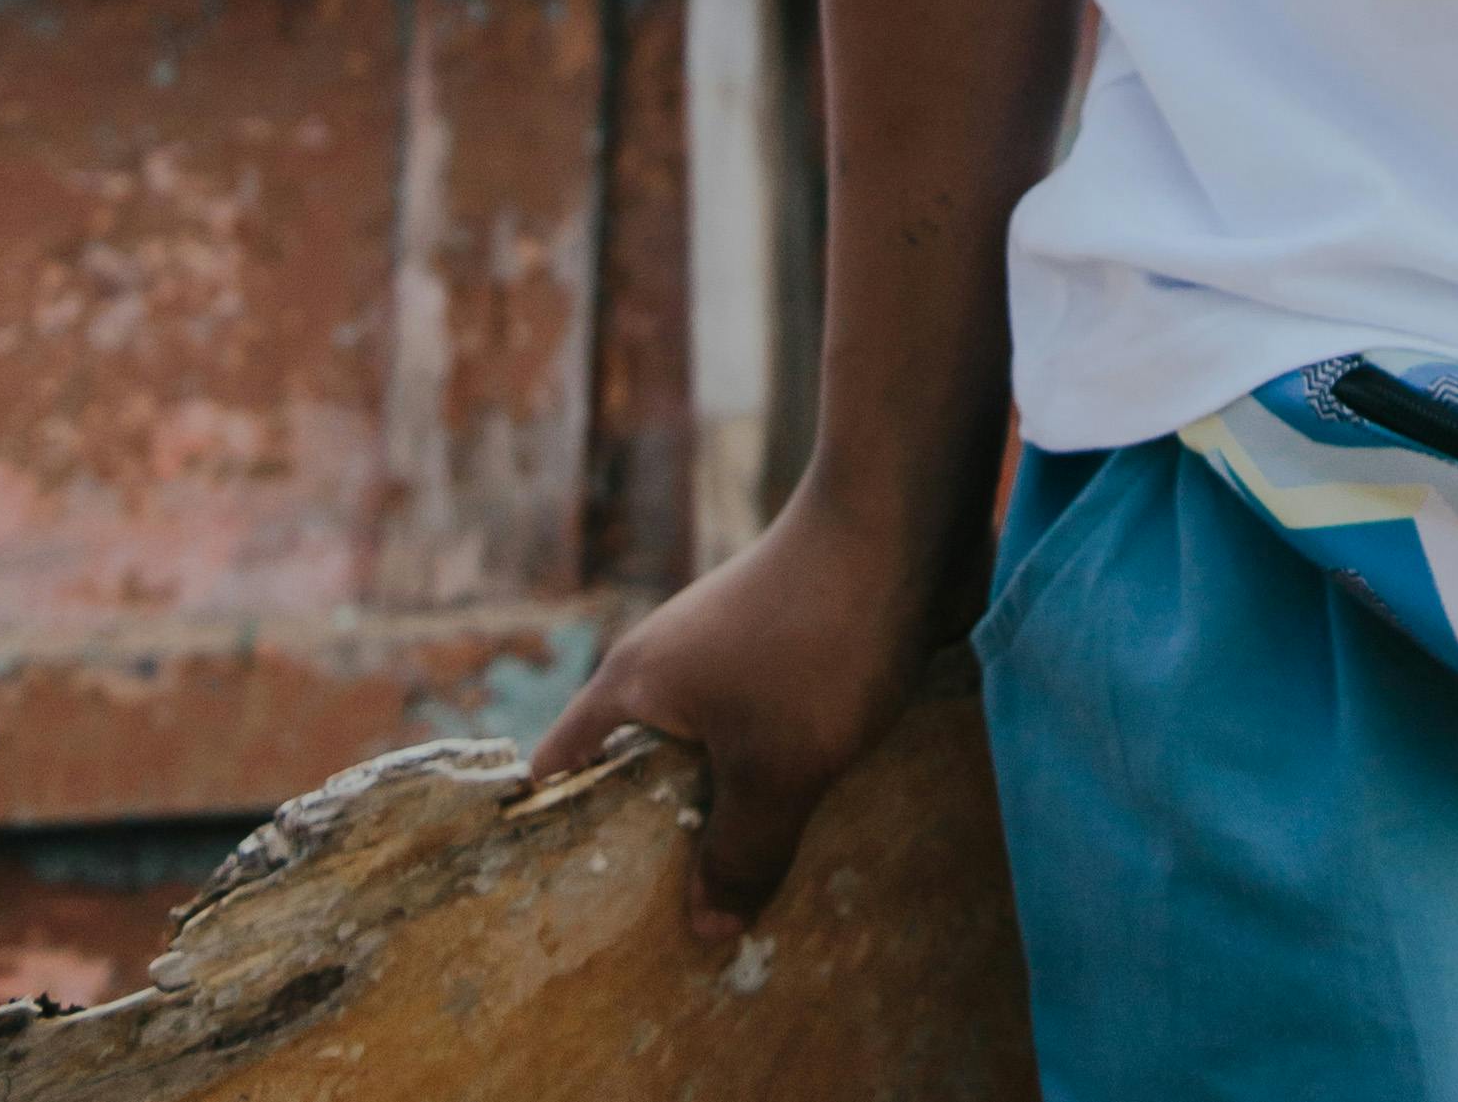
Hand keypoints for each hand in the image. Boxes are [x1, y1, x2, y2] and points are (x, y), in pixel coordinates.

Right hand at [528, 486, 939, 928]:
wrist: (903, 520)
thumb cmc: (819, 641)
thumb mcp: (776, 769)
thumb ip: (739, 853)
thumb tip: (706, 929)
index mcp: (635, 685)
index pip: (560, 769)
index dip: (554, 838)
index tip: (567, 913)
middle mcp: (671, 666)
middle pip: (641, 774)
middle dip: (662, 850)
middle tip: (674, 938)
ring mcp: (732, 655)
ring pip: (714, 757)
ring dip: (732, 818)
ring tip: (749, 905)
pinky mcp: (789, 651)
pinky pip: (767, 734)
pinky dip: (779, 781)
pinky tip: (813, 835)